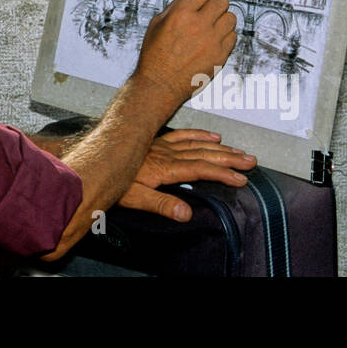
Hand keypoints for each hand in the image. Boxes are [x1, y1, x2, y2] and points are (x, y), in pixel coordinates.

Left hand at [117, 129, 256, 221]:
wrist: (95, 160)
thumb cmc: (113, 180)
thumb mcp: (134, 198)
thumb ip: (161, 204)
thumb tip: (186, 212)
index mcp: (164, 167)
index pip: (201, 169)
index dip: (223, 173)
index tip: (241, 178)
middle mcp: (166, 153)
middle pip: (204, 154)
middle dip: (230, 158)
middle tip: (250, 161)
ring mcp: (162, 145)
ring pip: (197, 144)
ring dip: (220, 148)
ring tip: (239, 151)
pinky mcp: (156, 142)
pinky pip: (182, 135)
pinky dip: (200, 135)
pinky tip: (212, 137)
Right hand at [133, 0, 238, 106]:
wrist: (160, 84)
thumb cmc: (155, 55)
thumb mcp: (157, 24)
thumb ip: (175, 7)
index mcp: (181, 13)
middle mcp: (198, 24)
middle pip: (223, 0)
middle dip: (216, 3)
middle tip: (210, 11)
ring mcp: (212, 40)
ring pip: (231, 18)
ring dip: (222, 20)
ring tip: (212, 27)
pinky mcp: (220, 55)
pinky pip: (233, 37)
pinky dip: (225, 36)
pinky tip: (214, 40)